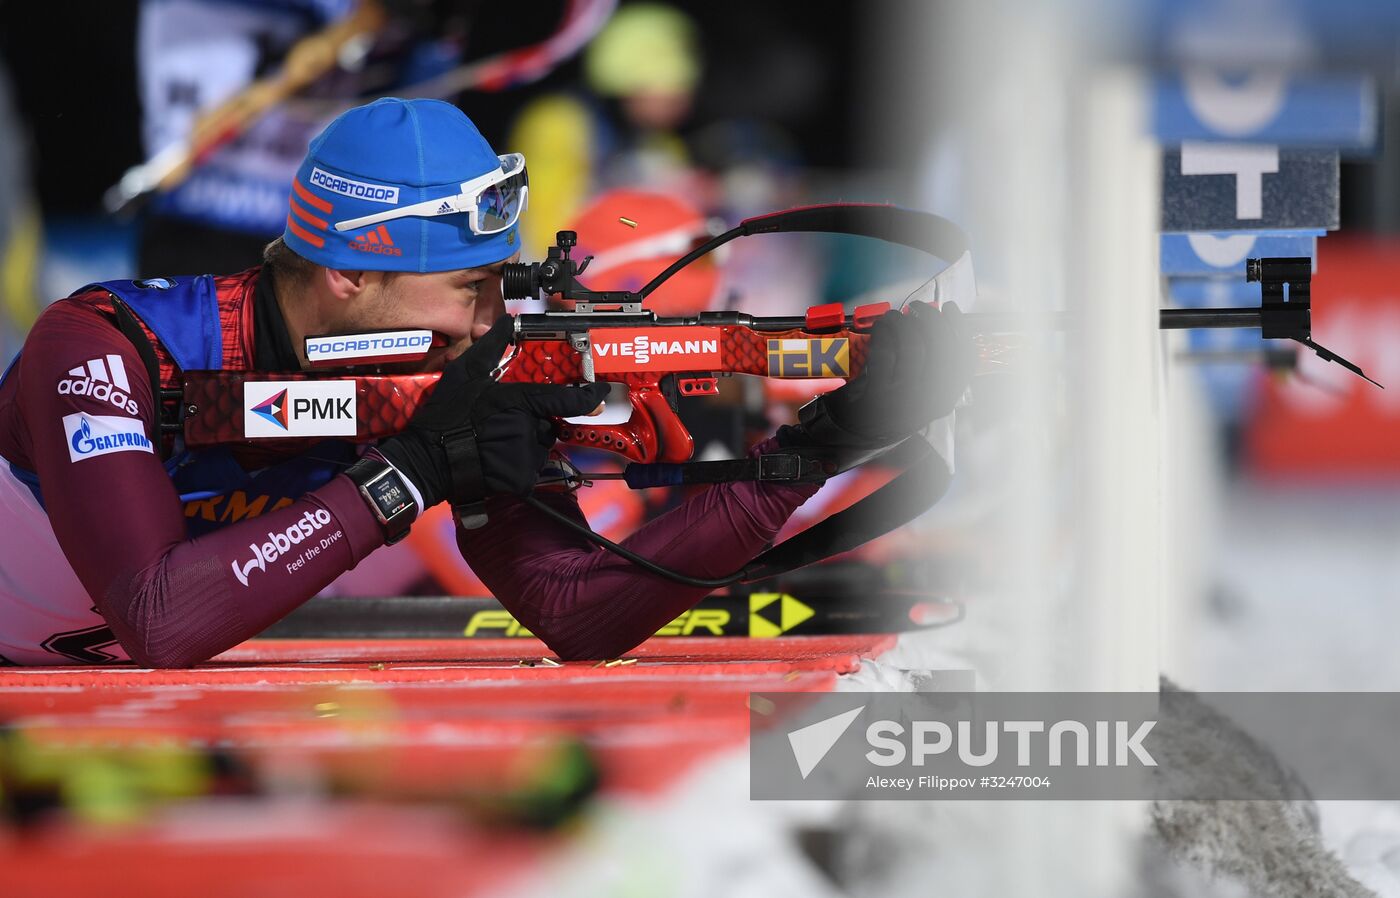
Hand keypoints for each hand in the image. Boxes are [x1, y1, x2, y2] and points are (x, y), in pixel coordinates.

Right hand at [378, 316, 607, 507]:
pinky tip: (493, 459)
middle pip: (545, 423)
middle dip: (531, 422)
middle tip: (499, 424)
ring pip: (538, 446)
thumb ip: (491, 347)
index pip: (564, 399)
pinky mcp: (521, 478)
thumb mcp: (465, 373)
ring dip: (525, 443)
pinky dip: (517, 465)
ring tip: (493, 441)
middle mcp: (528, 428)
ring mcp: (526, 455)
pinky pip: (529, 468)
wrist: (429, 460)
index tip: (600, 393)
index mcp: (519, 401)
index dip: (587, 397)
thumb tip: (506, 321)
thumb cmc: (446, 415)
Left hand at [778, 301, 972, 462]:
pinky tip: (880, 328)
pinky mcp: (875, 397)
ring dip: (903, 323)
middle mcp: (927, 405)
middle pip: (942, 350)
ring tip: (893, 317)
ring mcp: (902, 402)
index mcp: (942, 401)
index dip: (959, 330)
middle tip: (915, 309)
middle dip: (930, 320)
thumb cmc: (882, 405)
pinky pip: (885, 354)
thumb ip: (928, 363)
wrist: (847, 436)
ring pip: (914, 348)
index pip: (964, 361)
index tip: (950, 309)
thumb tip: (933, 321)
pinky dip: (883, 333)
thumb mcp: (914, 391)